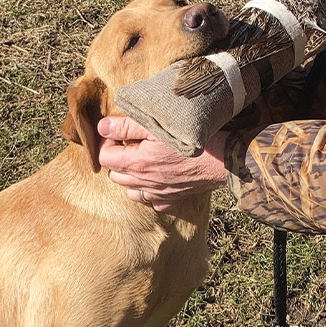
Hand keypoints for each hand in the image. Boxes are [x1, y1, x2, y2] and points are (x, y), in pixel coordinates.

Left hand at [96, 115, 228, 209]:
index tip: (117, 133)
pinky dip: (149, 193)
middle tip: (129, 144)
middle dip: (117, 159)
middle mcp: (144, 182)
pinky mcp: (173, 198)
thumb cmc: (193, 138)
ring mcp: (158, 193)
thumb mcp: (158, 125)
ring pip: (131, 191)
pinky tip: (157, 179)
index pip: (105, 157)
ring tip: (141, 162)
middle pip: (115, 175)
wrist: (223, 158)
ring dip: (130, 178)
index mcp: (137, 163)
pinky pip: (153, 201)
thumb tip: (102, 127)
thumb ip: (126, 126)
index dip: (107, 143)